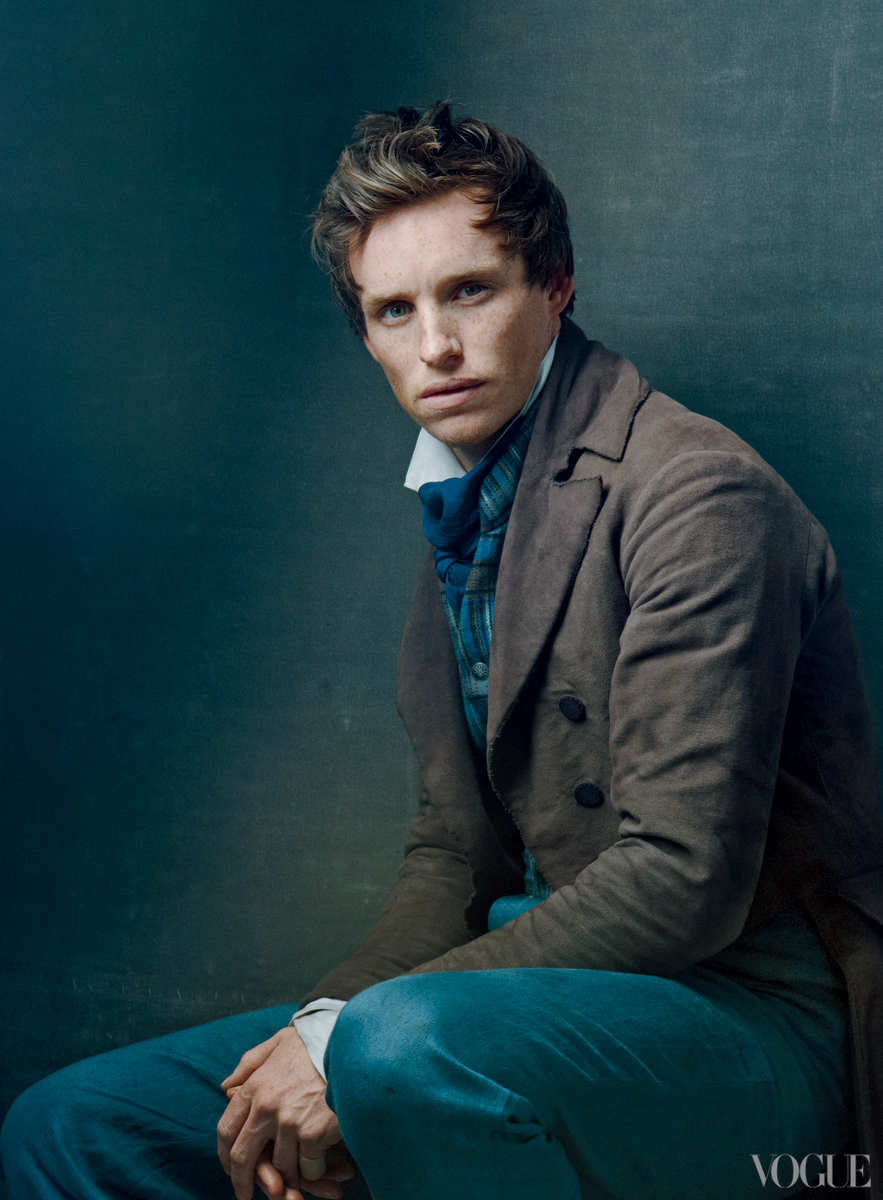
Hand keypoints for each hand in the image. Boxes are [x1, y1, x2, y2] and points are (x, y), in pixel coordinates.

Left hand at [217, 1027, 353, 1199]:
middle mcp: (266, 1107)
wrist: (354, 1046)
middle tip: (246, 1195)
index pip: (226, 1129)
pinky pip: (307, 1166)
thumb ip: (250, 1063)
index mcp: (254, 1086)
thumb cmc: (318, 1043)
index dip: (225, 1155)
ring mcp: (289, 1123)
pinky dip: (314, 1168)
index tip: (230, 1169)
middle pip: (242, 1158)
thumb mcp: (278, 1042)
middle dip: (242, 1183)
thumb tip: (227, 1088)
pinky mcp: (313, 1135)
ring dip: (288, 1175)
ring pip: (279, 1167)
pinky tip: (324, 1161)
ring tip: (297, 1176)